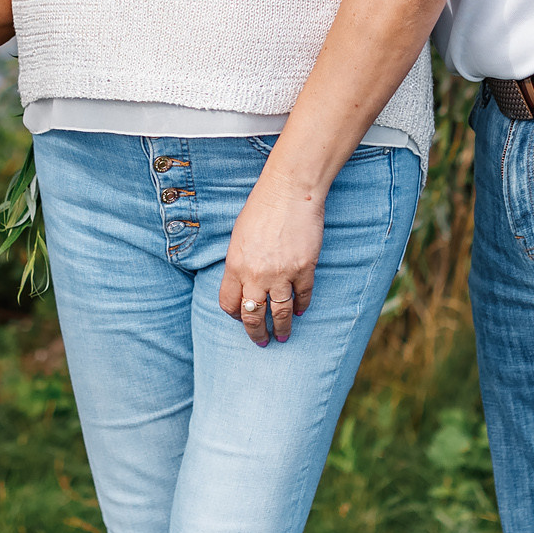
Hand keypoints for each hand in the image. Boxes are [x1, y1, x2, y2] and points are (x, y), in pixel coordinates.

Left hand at [218, 178, 322, 345]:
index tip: (240, 318)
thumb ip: (239, 263)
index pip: (229, 304)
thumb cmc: (261, 208)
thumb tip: (244, 284)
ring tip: (284, 336)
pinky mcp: (305, 269)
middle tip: (262, 341)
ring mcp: (282, 274)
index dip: (234, 315)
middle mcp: (256, 275)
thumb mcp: (239, 236)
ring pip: (280, 314)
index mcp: (235, 265)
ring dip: (283, 328)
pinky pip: (303, 296)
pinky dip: (302, 306)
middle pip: (253, 316)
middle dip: (256, 333)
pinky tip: (301, 311)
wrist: (289, 191)